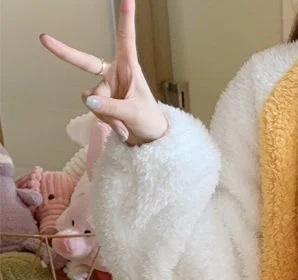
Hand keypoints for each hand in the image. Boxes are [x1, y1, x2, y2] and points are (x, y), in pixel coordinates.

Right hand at [40, 0, 167, 145]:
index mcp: (129, 67)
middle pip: (85, 62)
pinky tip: (120, 127)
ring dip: (107, 113)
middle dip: (64, 52)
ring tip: (124, 123)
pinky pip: (93, 108)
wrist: (148, 137)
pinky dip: (106, 120)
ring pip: (92, 97)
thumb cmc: (149, 120)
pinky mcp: (99, 100)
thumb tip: (88, 100)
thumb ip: (112, 107)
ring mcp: (105, 87)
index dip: (126, 19)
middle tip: (44, 39)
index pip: (125, 39)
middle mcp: (113, 73)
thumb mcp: (134, 113)